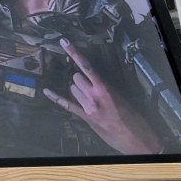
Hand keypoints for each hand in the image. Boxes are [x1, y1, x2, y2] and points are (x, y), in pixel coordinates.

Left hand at [43, 37, 162, 154]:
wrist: (135, 138)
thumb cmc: (133, 116)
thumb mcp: (122, 96)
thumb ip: (107, 86)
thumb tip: (96, 78)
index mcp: (104, 88)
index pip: (86, 66)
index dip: (74, 52)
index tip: (63, 41)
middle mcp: (93, 96)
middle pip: (76, 77)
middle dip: (81, 79)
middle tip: (91, 86)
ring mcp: (87, 107)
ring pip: (73, 89)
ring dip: (78, 89)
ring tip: (90, 97)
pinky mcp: (84, 117)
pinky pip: (66, 105)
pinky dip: (56, 97)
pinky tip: (46, 91)